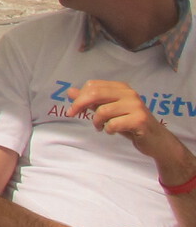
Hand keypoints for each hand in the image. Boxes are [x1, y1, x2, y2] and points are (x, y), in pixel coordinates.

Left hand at [68, 82, 189, 168]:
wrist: (156, 140)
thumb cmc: (130, 124)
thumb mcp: (109, 111)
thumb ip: (91, 101)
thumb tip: (70, 91)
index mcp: (121, 88)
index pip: (93, 85)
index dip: (79, 97)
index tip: (72, 109)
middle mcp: (129, 93)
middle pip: (95, 93)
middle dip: (80, 105)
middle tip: (73, 115)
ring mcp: (136, 106)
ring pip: (103, 110)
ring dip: (97, 121)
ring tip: (101, 127)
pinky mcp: (140, 120)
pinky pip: (114, 124)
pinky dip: (108, 129)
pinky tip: (112, 131)